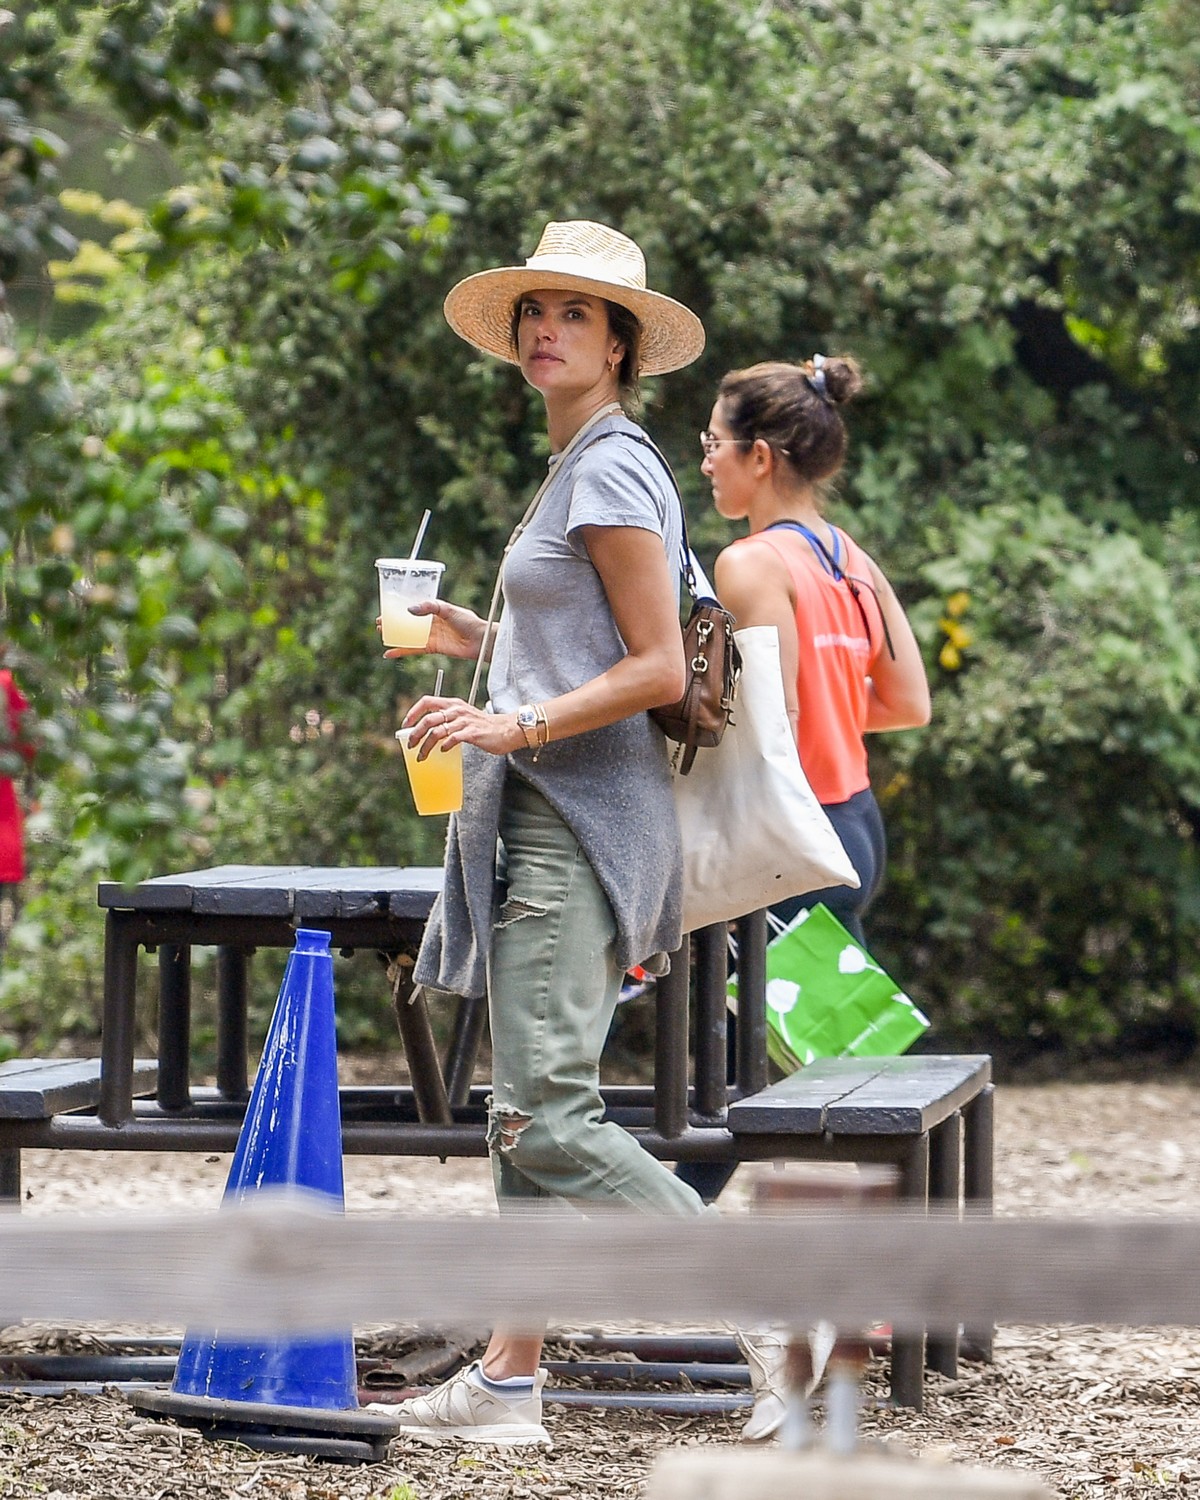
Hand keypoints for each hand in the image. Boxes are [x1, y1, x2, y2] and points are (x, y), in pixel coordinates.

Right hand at [379, 600, 487, 659]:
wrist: (480, 640)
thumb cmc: (468, 621)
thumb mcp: (448, 609)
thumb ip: (429, 607)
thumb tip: (409, 609)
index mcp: (434, 610)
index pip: (412, 607)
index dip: (399, 608)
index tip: (385, 609)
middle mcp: (431, 622)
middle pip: (407, 623)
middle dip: (393, 623)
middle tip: (379, 624)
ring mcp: (431, 636)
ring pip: (408, 636)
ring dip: (394, 637)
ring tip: (381, 636)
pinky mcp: (432, 648)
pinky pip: (414, 649)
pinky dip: (401, 651)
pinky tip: (390, 653)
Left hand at [402, 695, 523, 759]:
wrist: (506, 729)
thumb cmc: (483, 726)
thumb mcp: (463, 716)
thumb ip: (448, 719)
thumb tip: (428, 732)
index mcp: (452, 704)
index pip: (426, 701)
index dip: (413, 712)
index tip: (406, 725)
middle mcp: (456, 710)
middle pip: (428, 719)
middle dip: (415, 734)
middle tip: (410, 745)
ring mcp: (464, 721)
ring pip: (437, 732)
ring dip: (426, 746)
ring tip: (422, 756)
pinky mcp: (472, 733)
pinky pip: (452, 739)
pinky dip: (444, 746)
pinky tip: (442, 751)